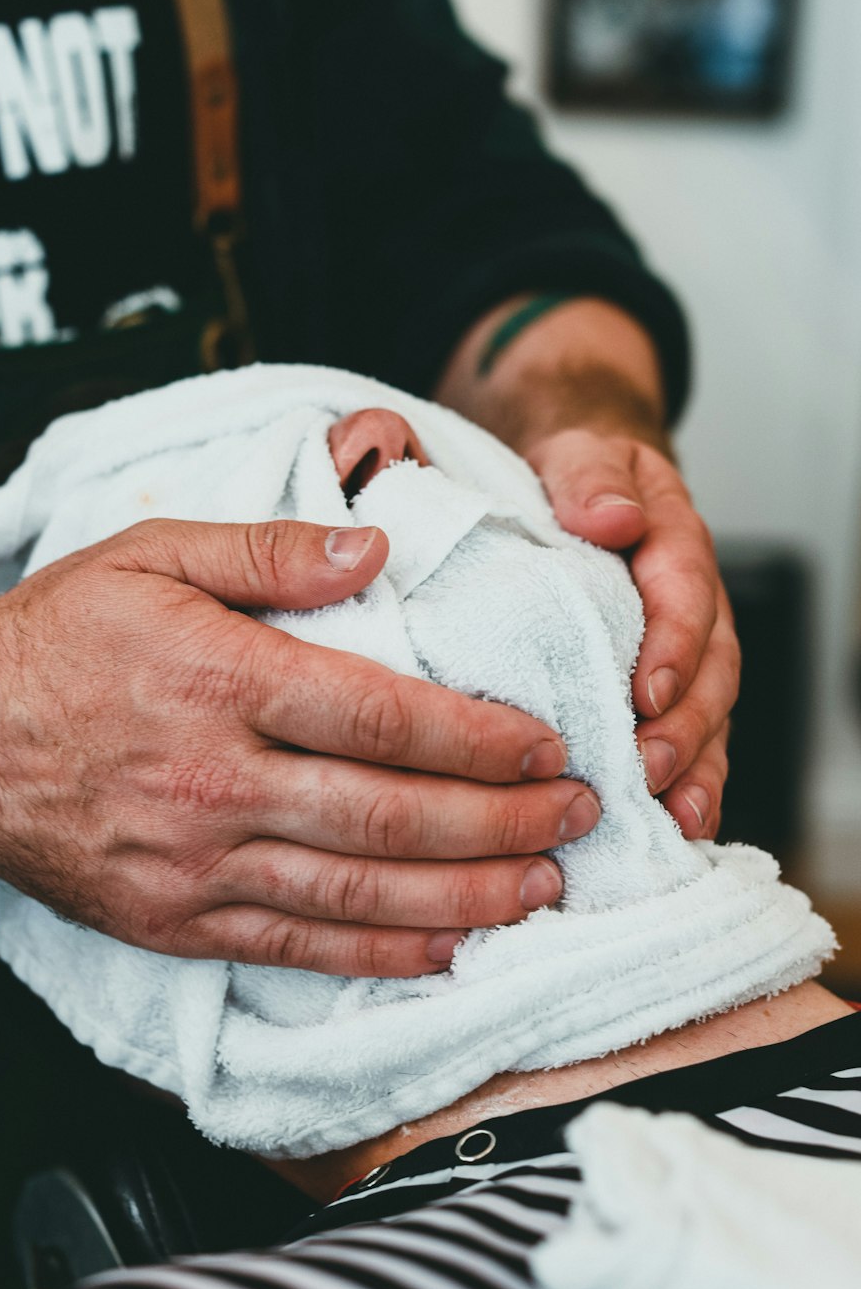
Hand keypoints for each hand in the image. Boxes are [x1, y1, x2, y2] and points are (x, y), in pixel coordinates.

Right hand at [0, 520, 601, 975]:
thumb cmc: (59, 638)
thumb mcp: (151, 553)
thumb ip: (270, 550)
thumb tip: (376, 548)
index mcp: (219, 680)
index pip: (380, 716)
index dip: (479, 738)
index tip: (547, 745)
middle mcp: (214, 782)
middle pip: (389, 815)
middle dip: (501, 822)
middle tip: (578, 818)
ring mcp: (194, 866)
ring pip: (357, 896)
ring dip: (465, 895)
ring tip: (542, 887)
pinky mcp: (176, 923)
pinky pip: (295, 950)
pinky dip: (379, 956)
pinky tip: (447, 948)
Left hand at [527, 427, 738, 839]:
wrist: (583, 494)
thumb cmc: (578, 481)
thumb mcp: (578, 456)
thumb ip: (592, 480)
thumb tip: (612, 518)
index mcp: (674, 547)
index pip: (687, 597)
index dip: (674, 649)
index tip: (646, 694)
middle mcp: (693, 610)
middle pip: (711, 673)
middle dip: (687, 728)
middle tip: (652, 770)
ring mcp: (685, 658)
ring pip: (709, 719)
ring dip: (696, 771)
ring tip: (677, 819)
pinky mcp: (665, 695)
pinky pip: (689, 744)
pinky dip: (686, 788)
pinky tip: (670, 832)